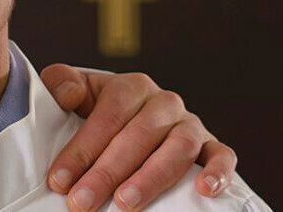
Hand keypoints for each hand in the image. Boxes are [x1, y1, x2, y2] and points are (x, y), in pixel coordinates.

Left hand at [39, 64, 236, 210]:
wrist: (130, 119)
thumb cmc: (95, 112)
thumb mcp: (74, 92)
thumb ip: (61, 84)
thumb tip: (70, 94)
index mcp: (130, 87)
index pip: (107, 116)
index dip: (82, 149)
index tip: (60, 180)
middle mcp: (164, 102)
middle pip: (139, 135)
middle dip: (107, 172)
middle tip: (83, 202)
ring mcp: (191, 124)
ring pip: (178, 148)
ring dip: (151, 177)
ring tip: (125, 204)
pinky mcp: (212, 145)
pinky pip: (222, 155)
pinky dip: (218, 171)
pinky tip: (204, 190)